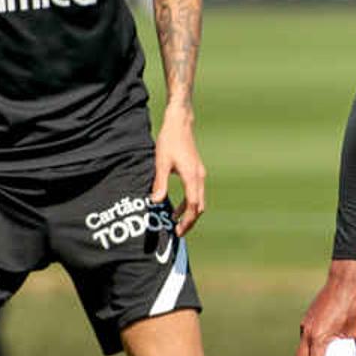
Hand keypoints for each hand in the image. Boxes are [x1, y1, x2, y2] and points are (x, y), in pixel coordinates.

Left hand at [151, 108, 206, 234]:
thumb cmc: (170, 141)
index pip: (194, 206)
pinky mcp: (196, 171)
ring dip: (189, 213)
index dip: (187, 221)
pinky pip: (196, 193)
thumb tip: (156, 202)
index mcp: (192, 177)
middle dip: (190, 221)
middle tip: (178, 232)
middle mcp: (199, 177)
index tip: (178, 231)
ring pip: (199, 200)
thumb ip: (160, 183)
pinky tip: (176, 207)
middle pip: (200, 206)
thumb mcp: (161, 163)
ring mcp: (199, 174)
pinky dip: (189, 203)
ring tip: (175, 222)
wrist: (180, 123)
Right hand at [296, 261, 355, 355]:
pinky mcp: (306, 319)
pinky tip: (326, 342)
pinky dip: (312, 346)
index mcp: (320, 338)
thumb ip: (350, 350)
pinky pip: (305, 339)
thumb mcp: (355, 332)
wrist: (343, 281)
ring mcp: (305, 325)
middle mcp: (308, 333)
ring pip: (301, 351)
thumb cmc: (352, 306)